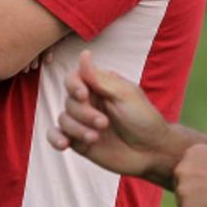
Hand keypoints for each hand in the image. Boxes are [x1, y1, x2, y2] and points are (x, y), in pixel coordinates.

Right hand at [48, 50, 177, 183]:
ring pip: (63, 119)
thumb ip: (99, 78)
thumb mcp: (124, 95)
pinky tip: (64, 144)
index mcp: (99, 86)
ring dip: (77, 129)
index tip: (83, 95)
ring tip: (95, 137)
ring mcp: (82, 122)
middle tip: (104, 123)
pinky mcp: (78, 141)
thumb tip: (83, 54)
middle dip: (84, 114)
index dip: (74, 86)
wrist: (151, 151)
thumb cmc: (143, 119)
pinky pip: (56, 136)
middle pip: (68, 101)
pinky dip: (55, 139)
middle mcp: (88, 102)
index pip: (74, 79)